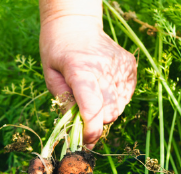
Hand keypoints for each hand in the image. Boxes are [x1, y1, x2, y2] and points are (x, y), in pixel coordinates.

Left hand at [40, 14, 136, 147]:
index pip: (92, 107)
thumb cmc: (57, 53)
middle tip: (82, 121)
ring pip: (118, 108)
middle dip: (95, 124)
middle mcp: (104, 68)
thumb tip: (76, 133)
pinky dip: (114, 102)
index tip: (84, 141)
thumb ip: (64, 104)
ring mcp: (121, 67)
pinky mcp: (130, 67)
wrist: (75, 25)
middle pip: (108, 113)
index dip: (90, 130)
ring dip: (104, 113)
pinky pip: (125, 97)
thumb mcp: (51, 78)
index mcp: (80, 70)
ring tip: (90, 99)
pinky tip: (101, 90)